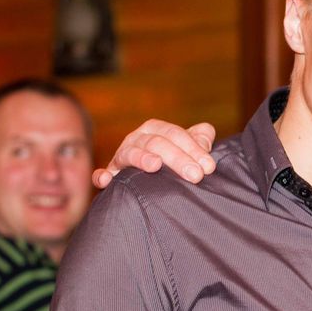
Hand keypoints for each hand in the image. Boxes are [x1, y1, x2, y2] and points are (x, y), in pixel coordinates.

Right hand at [93, 120, 217, 188]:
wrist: (149, 177)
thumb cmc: (172, 159)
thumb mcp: (187, 147)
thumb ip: (199, 139)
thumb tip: (206, 133)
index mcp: (155, 130)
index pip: (175, 134)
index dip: (193, 148)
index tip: (209, 167)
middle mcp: (136, 139)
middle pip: (156, 144)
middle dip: (177, 158)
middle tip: (196, 175)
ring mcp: (121, 156)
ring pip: (131, 154)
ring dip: (143, 159)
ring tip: (156, 166)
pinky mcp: (110, 175)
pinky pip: (102, 175)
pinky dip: (102, 176)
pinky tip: (107, 180)